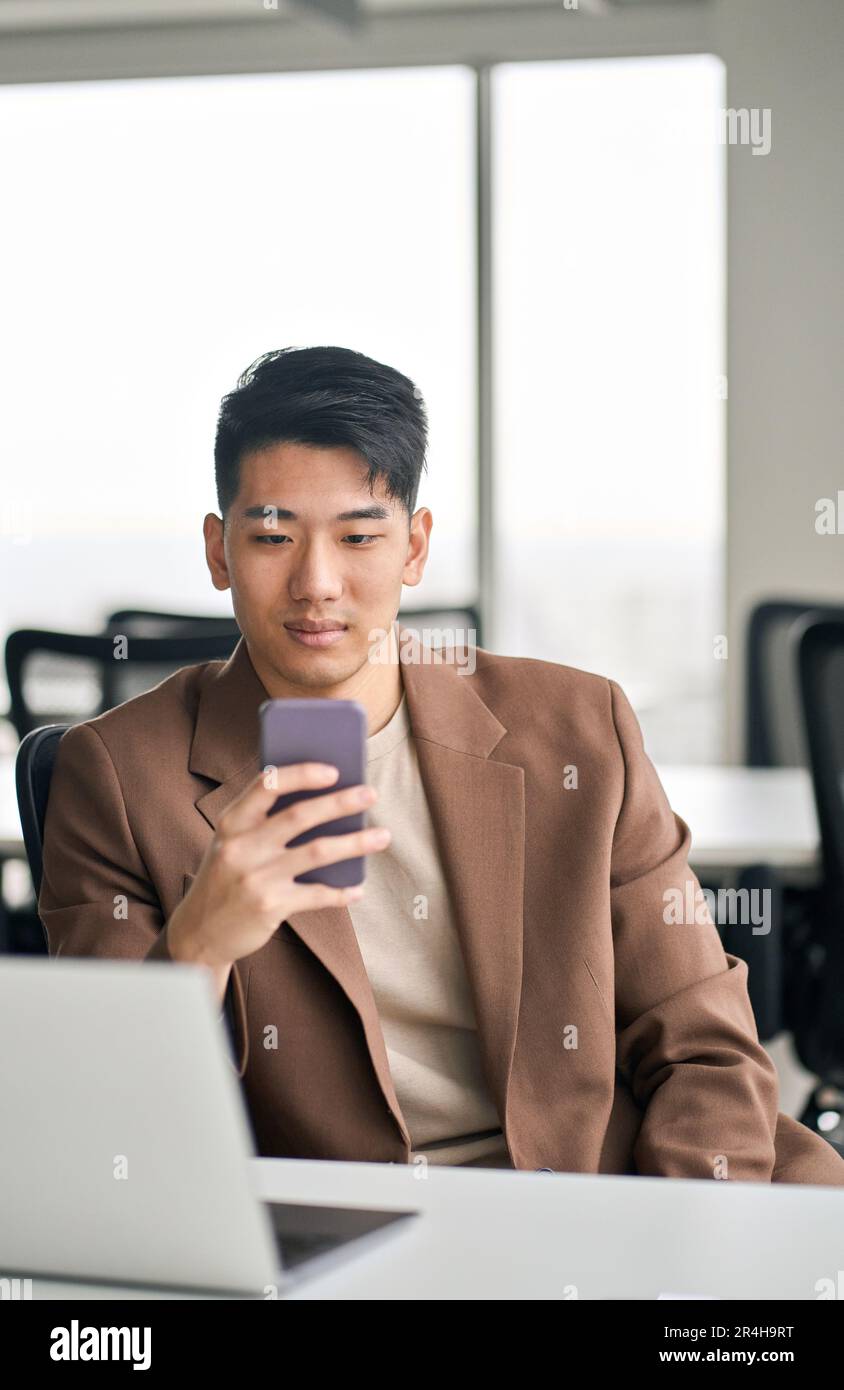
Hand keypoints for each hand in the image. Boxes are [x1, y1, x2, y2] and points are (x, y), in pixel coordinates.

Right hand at [166, 762, 388, 980]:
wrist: (199, 933)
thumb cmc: (226, 878)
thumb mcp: (232, 844)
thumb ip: (264, 823)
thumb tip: (325, 801)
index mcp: (231, 823)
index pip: (266, 785)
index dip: (302, 774)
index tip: (333, 770)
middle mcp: (241, 847)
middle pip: (300, 815)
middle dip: (341, 802)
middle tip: (370, 794)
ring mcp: (256, 878)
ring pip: (317, 852)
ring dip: (356, 842)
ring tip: (382, 835)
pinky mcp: (270, 907)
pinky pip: (317, 894)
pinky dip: (341, 892)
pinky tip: (358, 889)